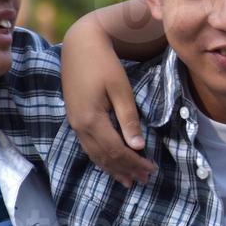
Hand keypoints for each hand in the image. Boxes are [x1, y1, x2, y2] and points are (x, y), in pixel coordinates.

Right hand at [61, 18, 155, 187]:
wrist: (80, 44)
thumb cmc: (104, 63)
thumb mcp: (120, 88)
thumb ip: (128, 118)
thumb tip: (137, 146)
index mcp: (91, 119)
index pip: (116, 151)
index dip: (134, 163)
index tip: (151, 171)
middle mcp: (79, 125)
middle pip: (104, 156)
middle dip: (125, 170)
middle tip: (144, 181)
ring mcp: (74, 123)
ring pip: (94, 154)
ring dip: (112, 168)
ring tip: (128, 181)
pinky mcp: (75, 118)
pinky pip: (88, 146)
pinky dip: (101, 158)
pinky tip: (110, 163)